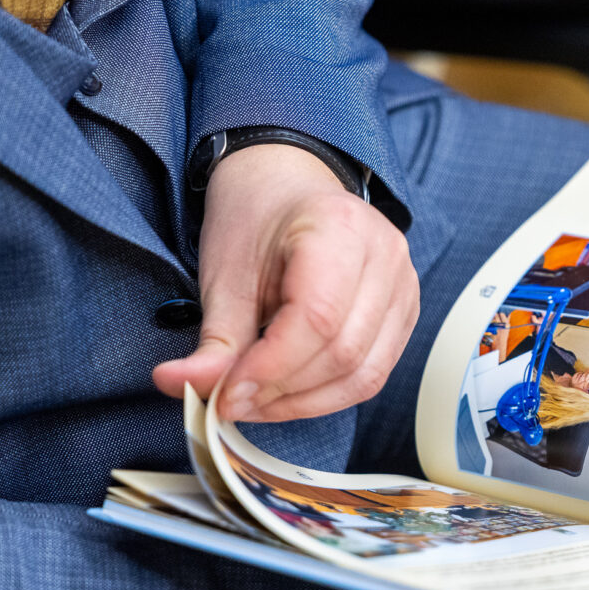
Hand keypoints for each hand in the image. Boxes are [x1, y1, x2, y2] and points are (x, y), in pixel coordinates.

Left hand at [153, 143, 418, 421]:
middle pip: (344, 353)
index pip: (317, 319)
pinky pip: (374, 373)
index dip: (271, 368)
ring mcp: (404, 286)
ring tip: (258, 401)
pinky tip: (290, 393)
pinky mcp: (404, 314)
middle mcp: (385, 255)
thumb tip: (184, 386)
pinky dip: (328, 395)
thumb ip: (214, 340)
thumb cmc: (258, 220)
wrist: (287, 187)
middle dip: (283, 391)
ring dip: (305, 402)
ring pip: (364, 374)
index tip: (225, 394)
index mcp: (340, 227)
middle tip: (233, 402)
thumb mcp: (224, 275)